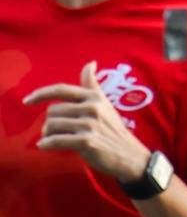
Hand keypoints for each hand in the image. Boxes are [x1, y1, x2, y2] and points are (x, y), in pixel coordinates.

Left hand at [27, 62, 151, 181]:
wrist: (128, 154)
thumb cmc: (113, 128)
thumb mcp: (104, 103)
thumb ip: (92, 84)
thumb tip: (90, 63)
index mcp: (95, 97)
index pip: (62, 90)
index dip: (41, 93)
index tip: (27, 101)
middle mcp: (93, 108)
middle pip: (53, 110)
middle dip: (50, 122)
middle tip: (56, 130)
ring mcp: (90, 124)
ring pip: (52, 124)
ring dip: (47, 134)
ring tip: (54, 138)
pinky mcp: (86, 141)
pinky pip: (55, 140)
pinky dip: (47, 144)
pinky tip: (46, 145)